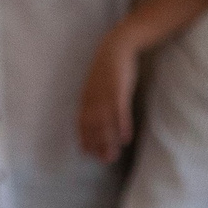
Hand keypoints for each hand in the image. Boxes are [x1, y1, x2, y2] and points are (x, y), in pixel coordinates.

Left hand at [78, 26, 142, 160]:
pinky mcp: (119, 91)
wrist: (116, 47)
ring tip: (114, 156)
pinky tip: (125, 139)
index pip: (82, 123)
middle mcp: (93, 99)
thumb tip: (96, 111)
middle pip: (94, 127)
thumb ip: (95, 97)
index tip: (88, 153)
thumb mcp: (97, 82)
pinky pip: (120, 113)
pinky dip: (122, 127)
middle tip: (104, 161)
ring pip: (106, 124)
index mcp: (86, 97)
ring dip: (109, 142)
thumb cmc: (108, 65)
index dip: (85, 138)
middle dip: (98, 145)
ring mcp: (105, 96)